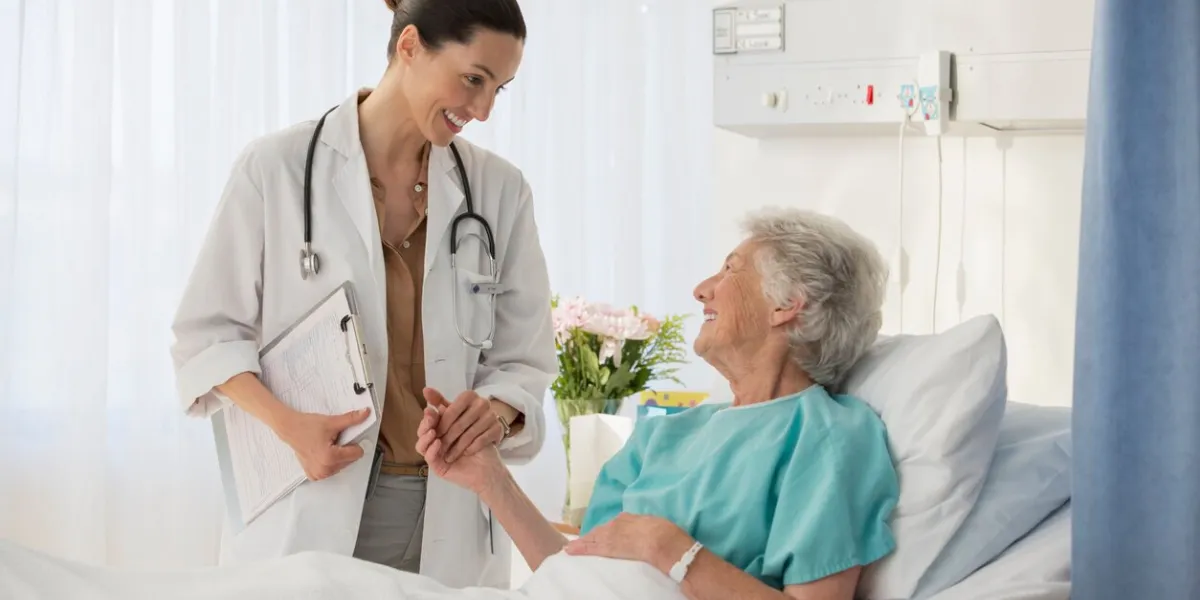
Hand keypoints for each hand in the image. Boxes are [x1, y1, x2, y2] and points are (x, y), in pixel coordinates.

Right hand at [276, 408, 369, 480]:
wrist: (290, 428)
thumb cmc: (306, 426)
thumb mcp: (332, 422)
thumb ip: (352, 419)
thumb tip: (366, 413)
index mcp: (330, 457)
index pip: (357, 453)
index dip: (352, 442)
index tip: (343, 437)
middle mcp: (324, 469)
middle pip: (350, 460)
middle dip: (344, 449)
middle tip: (332, 440)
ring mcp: (318, 474)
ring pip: (342, 466)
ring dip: (337, 456)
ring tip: (326, 445)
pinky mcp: (314, 475)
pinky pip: (331, 470)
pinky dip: (329, 462)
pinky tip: (321, 452)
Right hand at [415, 394, 504, 494]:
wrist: (488, 465)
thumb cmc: (478, 442)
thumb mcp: (464, 420)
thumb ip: (448, 407)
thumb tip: (427, 389)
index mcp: (438, 432)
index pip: (427, 422)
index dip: (428, 416)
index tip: (431, 409)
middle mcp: (434, 444)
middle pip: (422, 432)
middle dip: (425, 424)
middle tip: (430, 416)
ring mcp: (434, 456)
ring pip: (421, 445)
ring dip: (425, 437)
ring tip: (432, 431)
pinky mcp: (437, 467)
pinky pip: (429, 458)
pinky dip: (431, 450)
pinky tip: (437, 443)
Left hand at [424, 387, 504, 462]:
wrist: (484, 439)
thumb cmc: (462, 425)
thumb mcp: (449, 414)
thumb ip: (438, 403)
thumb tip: (426, 390)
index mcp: (469, 395)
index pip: (451, 411)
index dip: (441, 425)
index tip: (433, 435)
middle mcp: (483, 402)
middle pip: (459, 424)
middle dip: (447, 438)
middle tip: (439, 448)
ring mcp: (492, 416)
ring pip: (469, 434)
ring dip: (457, 448)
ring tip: (449, 456)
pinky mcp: (498, 429)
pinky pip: (481, 440)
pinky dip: (471, 448)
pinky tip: (465, 453)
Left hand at [564, 513, 694, 571]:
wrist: (662, 540)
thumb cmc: (665, 533)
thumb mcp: (655, 525)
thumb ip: (645, 528)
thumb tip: (646, 532)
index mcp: (629, 518)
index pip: (612, 525)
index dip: (605, 531)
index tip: (599, 535)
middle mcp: (617, 524)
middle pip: (600, 531)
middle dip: (591, 536)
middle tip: (580, 542)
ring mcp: (610, 535)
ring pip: (593, 538)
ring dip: (583, 542)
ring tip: (572, 547)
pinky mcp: (607, 548)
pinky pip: (591, 547)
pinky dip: (581, 548)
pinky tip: (571, 550)